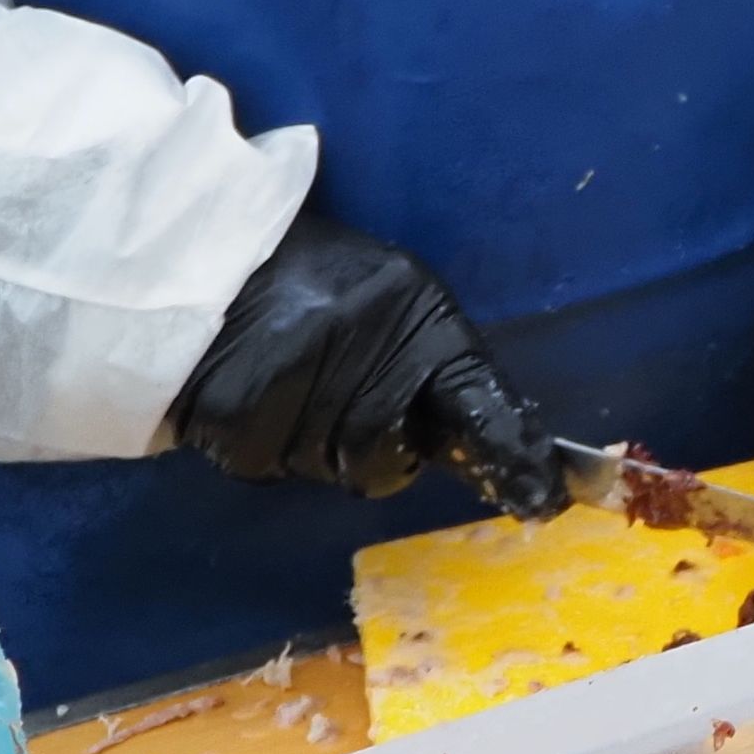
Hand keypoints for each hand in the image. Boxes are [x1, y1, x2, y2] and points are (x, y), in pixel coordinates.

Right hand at [174, 210, 560, 510]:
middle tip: (341, 405)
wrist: (211, 254)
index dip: (512, 454)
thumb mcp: (392, 298)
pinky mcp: (236, 411)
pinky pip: (264, 467)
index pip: (478, 397)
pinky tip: (252, 394)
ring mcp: (296, 380)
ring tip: (289, 384)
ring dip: (311, 447)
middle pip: (385, 459)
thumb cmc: (316, 281)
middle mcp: (363, 347)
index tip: (542, 500)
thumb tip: (474, 447)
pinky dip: (259, 445)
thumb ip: (430, 363)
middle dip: (372, 453)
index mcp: (417, 313)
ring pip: (323, 469)